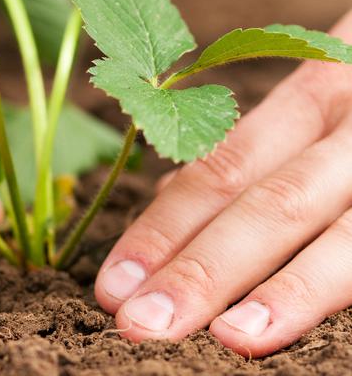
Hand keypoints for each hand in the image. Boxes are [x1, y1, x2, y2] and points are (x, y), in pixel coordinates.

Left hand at [95, 11, 351, 356]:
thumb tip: (167, 195)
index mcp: (310, 101)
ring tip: (222, 338)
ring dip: (276, 290)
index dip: (163, 228)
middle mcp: (350, 131)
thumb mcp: (314, 104)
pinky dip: (327, 284)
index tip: (112, 283)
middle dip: (199, 268)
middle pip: (265, 204)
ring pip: (334, 232)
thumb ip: (250, 148)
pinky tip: (292, 320)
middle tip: (138, 322)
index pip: (220, 169)